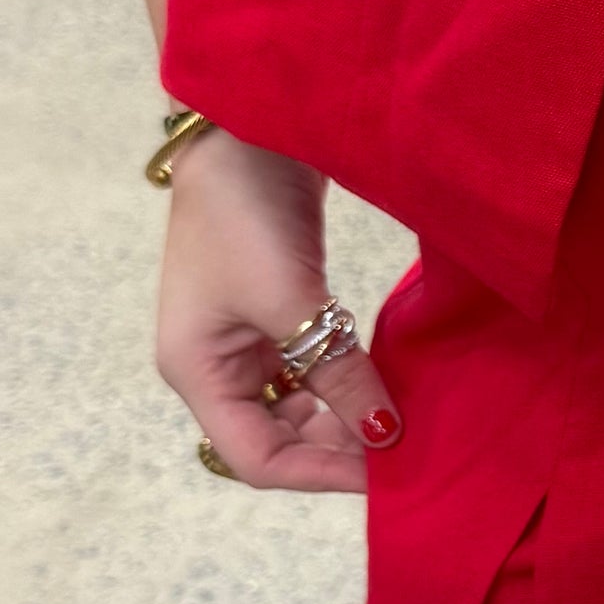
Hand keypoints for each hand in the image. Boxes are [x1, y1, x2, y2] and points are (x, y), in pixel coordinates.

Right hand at [155, 130, 399, 492]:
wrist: (247, 128)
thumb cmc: (247, 213)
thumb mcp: (293, 301)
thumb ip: (338, 374)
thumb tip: (386, 436)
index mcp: (197, 372)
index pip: (255, 459)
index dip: (320, 474)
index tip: (384, 475)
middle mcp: (214, 366)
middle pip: (277, 437)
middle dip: (338, 447)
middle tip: (406, 450)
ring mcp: (244, 339)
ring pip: (299, 406)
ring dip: (346, 416)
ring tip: (404, 419)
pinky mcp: (274, 311)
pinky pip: (311, 368)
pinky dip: (347, 381)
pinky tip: (387, 385)